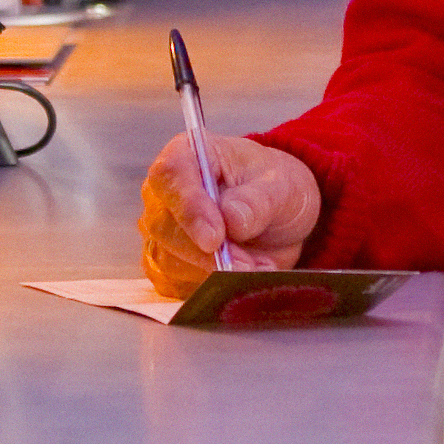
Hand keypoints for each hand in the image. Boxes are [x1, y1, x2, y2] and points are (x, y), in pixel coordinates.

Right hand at [140, 131, 323, 294]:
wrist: (278, 218)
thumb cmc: (274, 188)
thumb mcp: (281, 187)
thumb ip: (257, 201)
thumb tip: (232, 218)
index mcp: (187, 154)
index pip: (170, 175)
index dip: (189, 208)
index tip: (215, 238)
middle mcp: (164, 193)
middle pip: (164, 226)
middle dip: (207, 254)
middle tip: (248, 264)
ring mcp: (161, 230)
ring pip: (168, 261)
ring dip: (213, 273)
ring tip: (256, 266)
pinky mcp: (167, 264)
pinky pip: (175, 285)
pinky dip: (209, 288)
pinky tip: (241, 277)